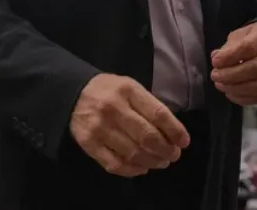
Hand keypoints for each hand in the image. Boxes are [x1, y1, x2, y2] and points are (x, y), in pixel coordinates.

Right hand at [69, 74, 189, 177]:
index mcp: (127, 90)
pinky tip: (142, 168)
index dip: (175, 131)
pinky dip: (133, 170)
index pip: (158, 114)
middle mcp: (113, 108)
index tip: (184, 142)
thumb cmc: (108, 90)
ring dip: (152, 161)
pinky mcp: (88, 144)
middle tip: (173, 155)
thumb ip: (149, 105)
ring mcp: (99, 128)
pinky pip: (115, 164)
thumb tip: (172, 132)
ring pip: (133, 153)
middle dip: (166, 150)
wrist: (72, 94)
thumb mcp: (130, 86)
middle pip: (147, 136)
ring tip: (161, 162)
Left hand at [210, 21, 256, 105]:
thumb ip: (229, 47)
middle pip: (255, 68)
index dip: (230, 57)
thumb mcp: (241, 34)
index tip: (215, 62)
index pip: (249, 47)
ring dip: (236, 89)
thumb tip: (217, 58)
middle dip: (231, 75)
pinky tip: (231, 93)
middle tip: (215, 76)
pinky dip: (243, 98)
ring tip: (221, 85)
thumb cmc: (255, 39)